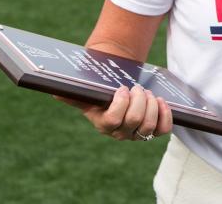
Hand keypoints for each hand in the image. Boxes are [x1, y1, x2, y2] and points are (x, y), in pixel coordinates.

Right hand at [57, 84, 172, 140]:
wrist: (120, 94)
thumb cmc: (103, 93)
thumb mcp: (88, 94)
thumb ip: (74, 94)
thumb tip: (55, 92)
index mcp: (103, 124)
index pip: (113, 120)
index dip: (121, 103)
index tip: (122, 88)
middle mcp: (121, 133)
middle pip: (135, 120)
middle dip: (139, 99)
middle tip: (137, 87)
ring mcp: (137, 133)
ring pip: (149, 125)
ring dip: (151, 104)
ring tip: (147, 92)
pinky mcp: (153, 131)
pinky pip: (163, 129)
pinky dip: (165, 115)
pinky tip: (160, 101)